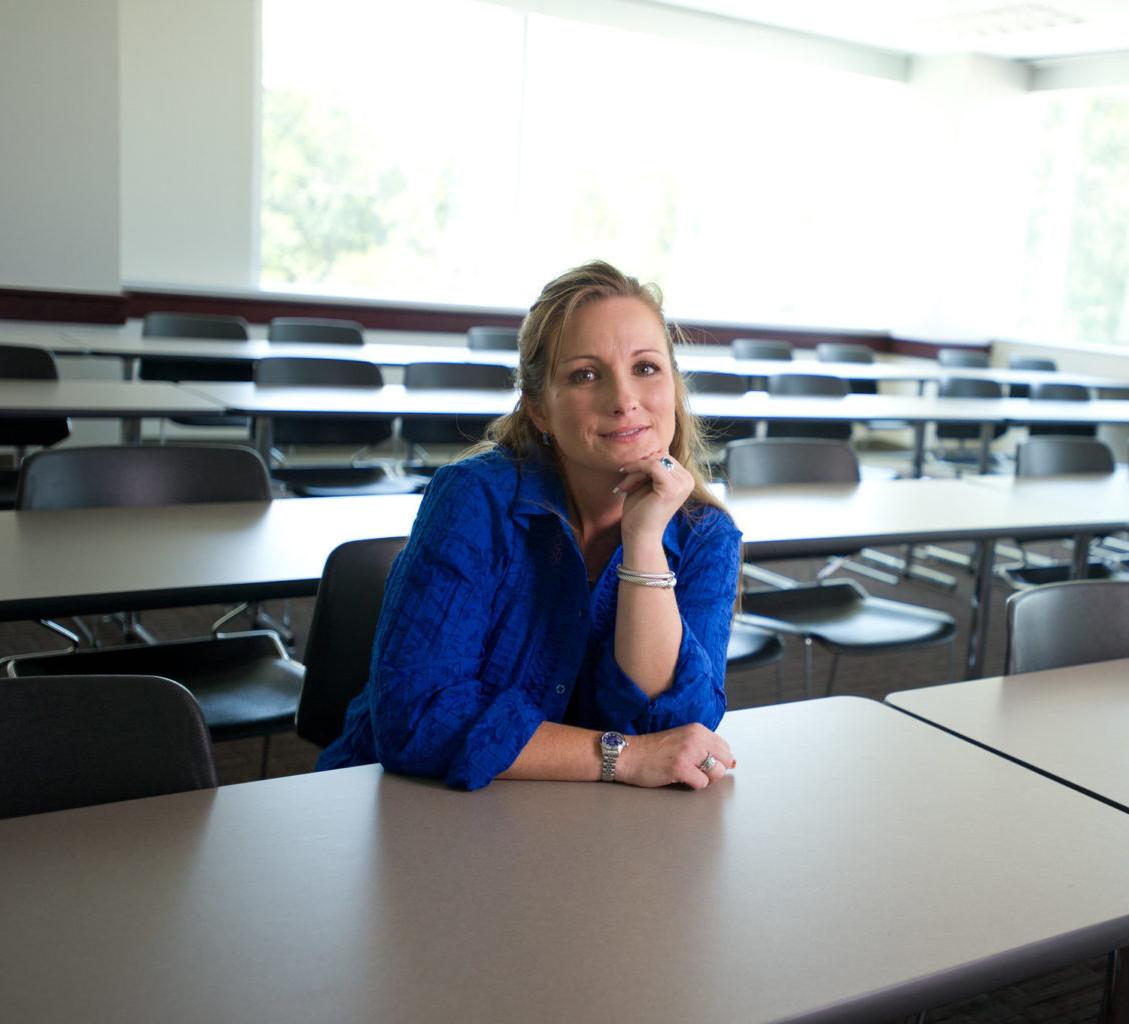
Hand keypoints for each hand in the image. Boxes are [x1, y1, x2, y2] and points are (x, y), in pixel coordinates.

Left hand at [614, 450, 693, 543]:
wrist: (639, 535)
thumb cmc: (640, 510)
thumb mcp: (646, 482)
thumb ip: (651, 465)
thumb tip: (652, 444)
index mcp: (685, 478)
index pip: (663, 456)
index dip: (643, 464)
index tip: (627, 477)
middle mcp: (688, 480)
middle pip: (659, 456)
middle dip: (638, 467)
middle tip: (624, 485)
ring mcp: (682, 483)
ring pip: (653, 460)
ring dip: (635, 472)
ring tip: (624, 487)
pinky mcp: (672, 487)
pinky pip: (652, 465)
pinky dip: (635, 470)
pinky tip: (625, 484)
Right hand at [615, 723, 734, 789]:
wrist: (628, 755)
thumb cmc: (653, 750)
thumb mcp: (682, 739)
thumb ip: (706, 747)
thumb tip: (733, 762)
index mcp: (697, 729)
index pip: (725, 748)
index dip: (716, 760)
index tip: (701, 763)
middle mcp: (695, 738)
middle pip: (725, 762)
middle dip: (713, 771)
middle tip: (694, 770)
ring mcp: (688, 752)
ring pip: (716, 774)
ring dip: (703, 779)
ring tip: (686, 773)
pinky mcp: (680, 767)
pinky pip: (701, 783)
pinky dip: (692, 785)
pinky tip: (678, 778)